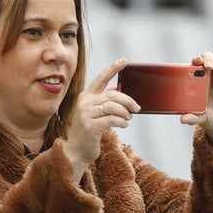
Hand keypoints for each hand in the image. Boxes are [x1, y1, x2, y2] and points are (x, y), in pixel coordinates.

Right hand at [65, 58, 139, 178]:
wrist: (76, 152)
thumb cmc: (89, 131)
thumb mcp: (94, 113)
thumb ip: (104, 102)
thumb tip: (120, 93)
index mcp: (85, 96)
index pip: (101, 79)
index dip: (113, 68)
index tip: (124, 60)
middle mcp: (84, 103)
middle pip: (112, 95)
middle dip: (128, 100)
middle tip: (136, 108)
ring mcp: (85, 115)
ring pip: (113, 107)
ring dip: (126, 113)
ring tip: (128, 119)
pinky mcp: (90, 127)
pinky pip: (112, 120)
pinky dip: (122, 122)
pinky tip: (124, 125)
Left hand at [179, 52, 212, 138]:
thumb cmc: (209, 118)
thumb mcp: (200, 119)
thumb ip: (192, 118)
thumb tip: (183, 120)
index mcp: (198, 81)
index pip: (196, 65)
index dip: (196, 60)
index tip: (196, 62)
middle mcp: (210, 77)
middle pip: (209, 58)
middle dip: (208, 59)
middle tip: (207, 67)